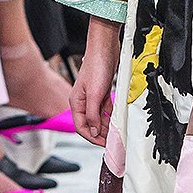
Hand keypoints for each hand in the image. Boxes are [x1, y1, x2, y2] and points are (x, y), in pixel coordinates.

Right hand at [72, 18, 120, 144]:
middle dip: (100, 134)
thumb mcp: (95, 94)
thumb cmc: (96, 66)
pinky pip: (104, 110)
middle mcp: (83, 102)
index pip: (81, 127)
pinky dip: (109, 116)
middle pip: (90, 125)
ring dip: (105, 127)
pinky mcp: (101, 93)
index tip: (104, 144)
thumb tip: (93, 131)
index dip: (92, 138)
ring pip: (98, 118)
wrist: (104, 48)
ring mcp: (92, 98)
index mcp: (76, 103)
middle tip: (112, 142)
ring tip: (115, 133)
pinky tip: (116, 120)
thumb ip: (93, 114)